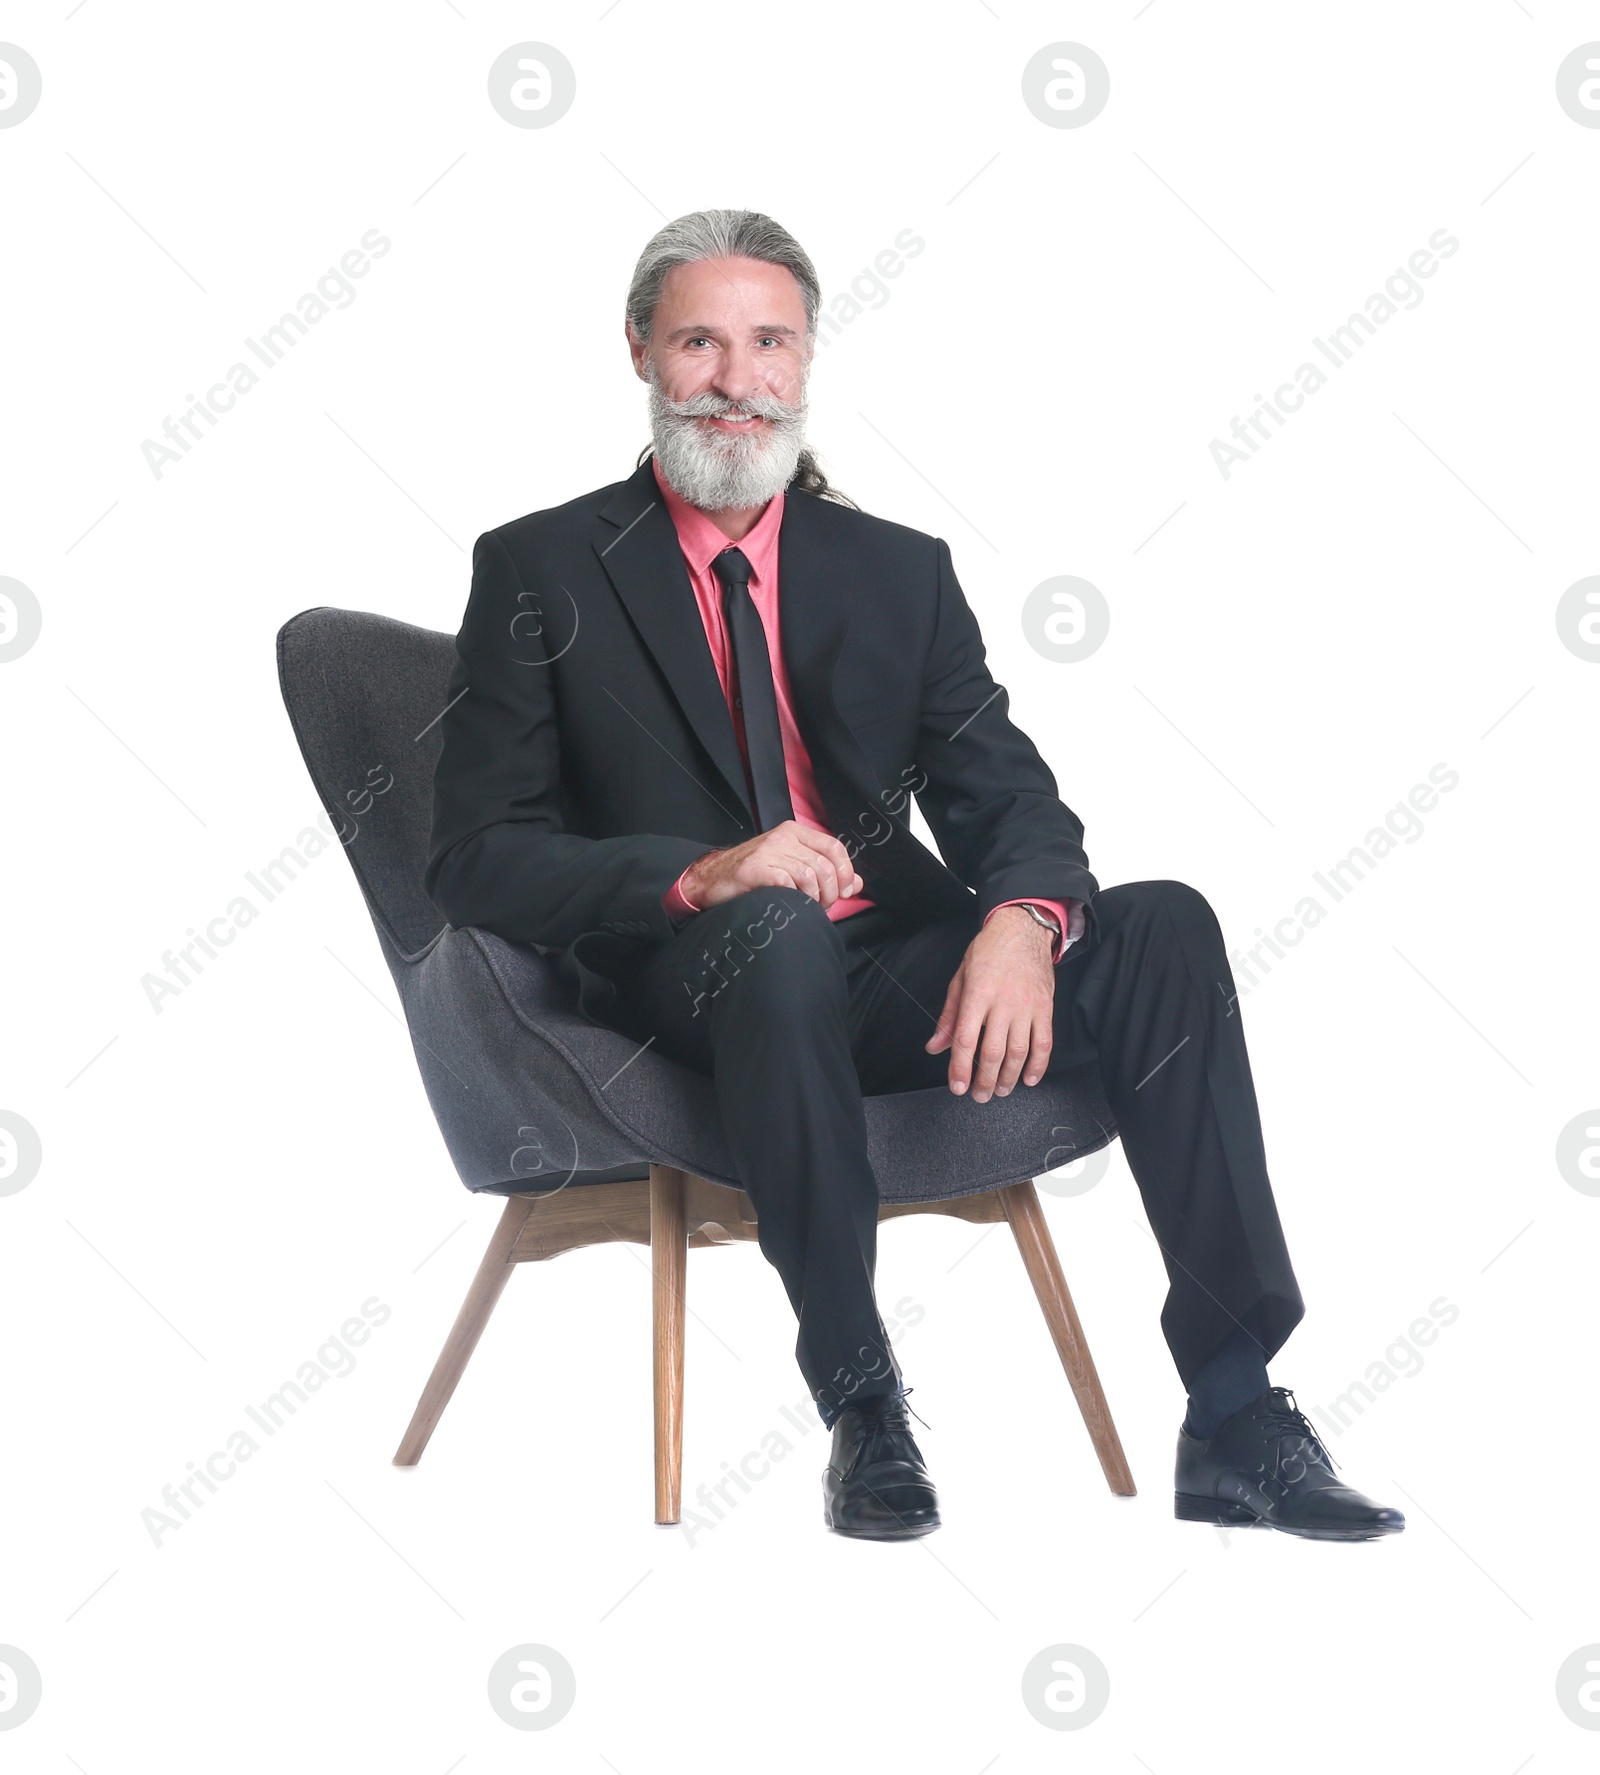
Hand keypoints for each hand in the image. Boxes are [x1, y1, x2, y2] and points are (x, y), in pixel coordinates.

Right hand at [680, 819, 864, 910]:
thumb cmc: (754, 875)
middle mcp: (783, 837)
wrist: (711, 879)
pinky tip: (791, 904)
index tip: (845, 892)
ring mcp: (768, 851)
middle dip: (831, 892)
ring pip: (810, 875)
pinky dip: (796, 898)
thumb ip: (824, 872)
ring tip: (808, 908)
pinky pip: (788, 882)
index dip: (846, 872)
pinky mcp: (755, 869)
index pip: (834, 848)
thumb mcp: (791, 866)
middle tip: (823, 906)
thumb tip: (856, 884)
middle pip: (825, 865)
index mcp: (794, 832)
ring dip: (815, 899)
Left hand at [925, 905, 1054, 1100]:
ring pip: (1019, 1052)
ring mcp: (1027, 1006)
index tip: (957, 1087)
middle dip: (985, 1080)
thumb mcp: (960, 979)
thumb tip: (935, 1047)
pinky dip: (1038, 1065)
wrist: (1022, 929)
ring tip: (1000, 1091)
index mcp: (977, 994)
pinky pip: (1044, 1043)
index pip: (967, 1039)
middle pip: (994, 1052)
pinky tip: (1029, 1079)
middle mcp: (1003, 1002)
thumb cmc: (987, 952)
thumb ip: (949, 1017)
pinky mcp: (1046, 1008)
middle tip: (978, 1096)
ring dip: (1009, 1078)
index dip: (961, 1068)